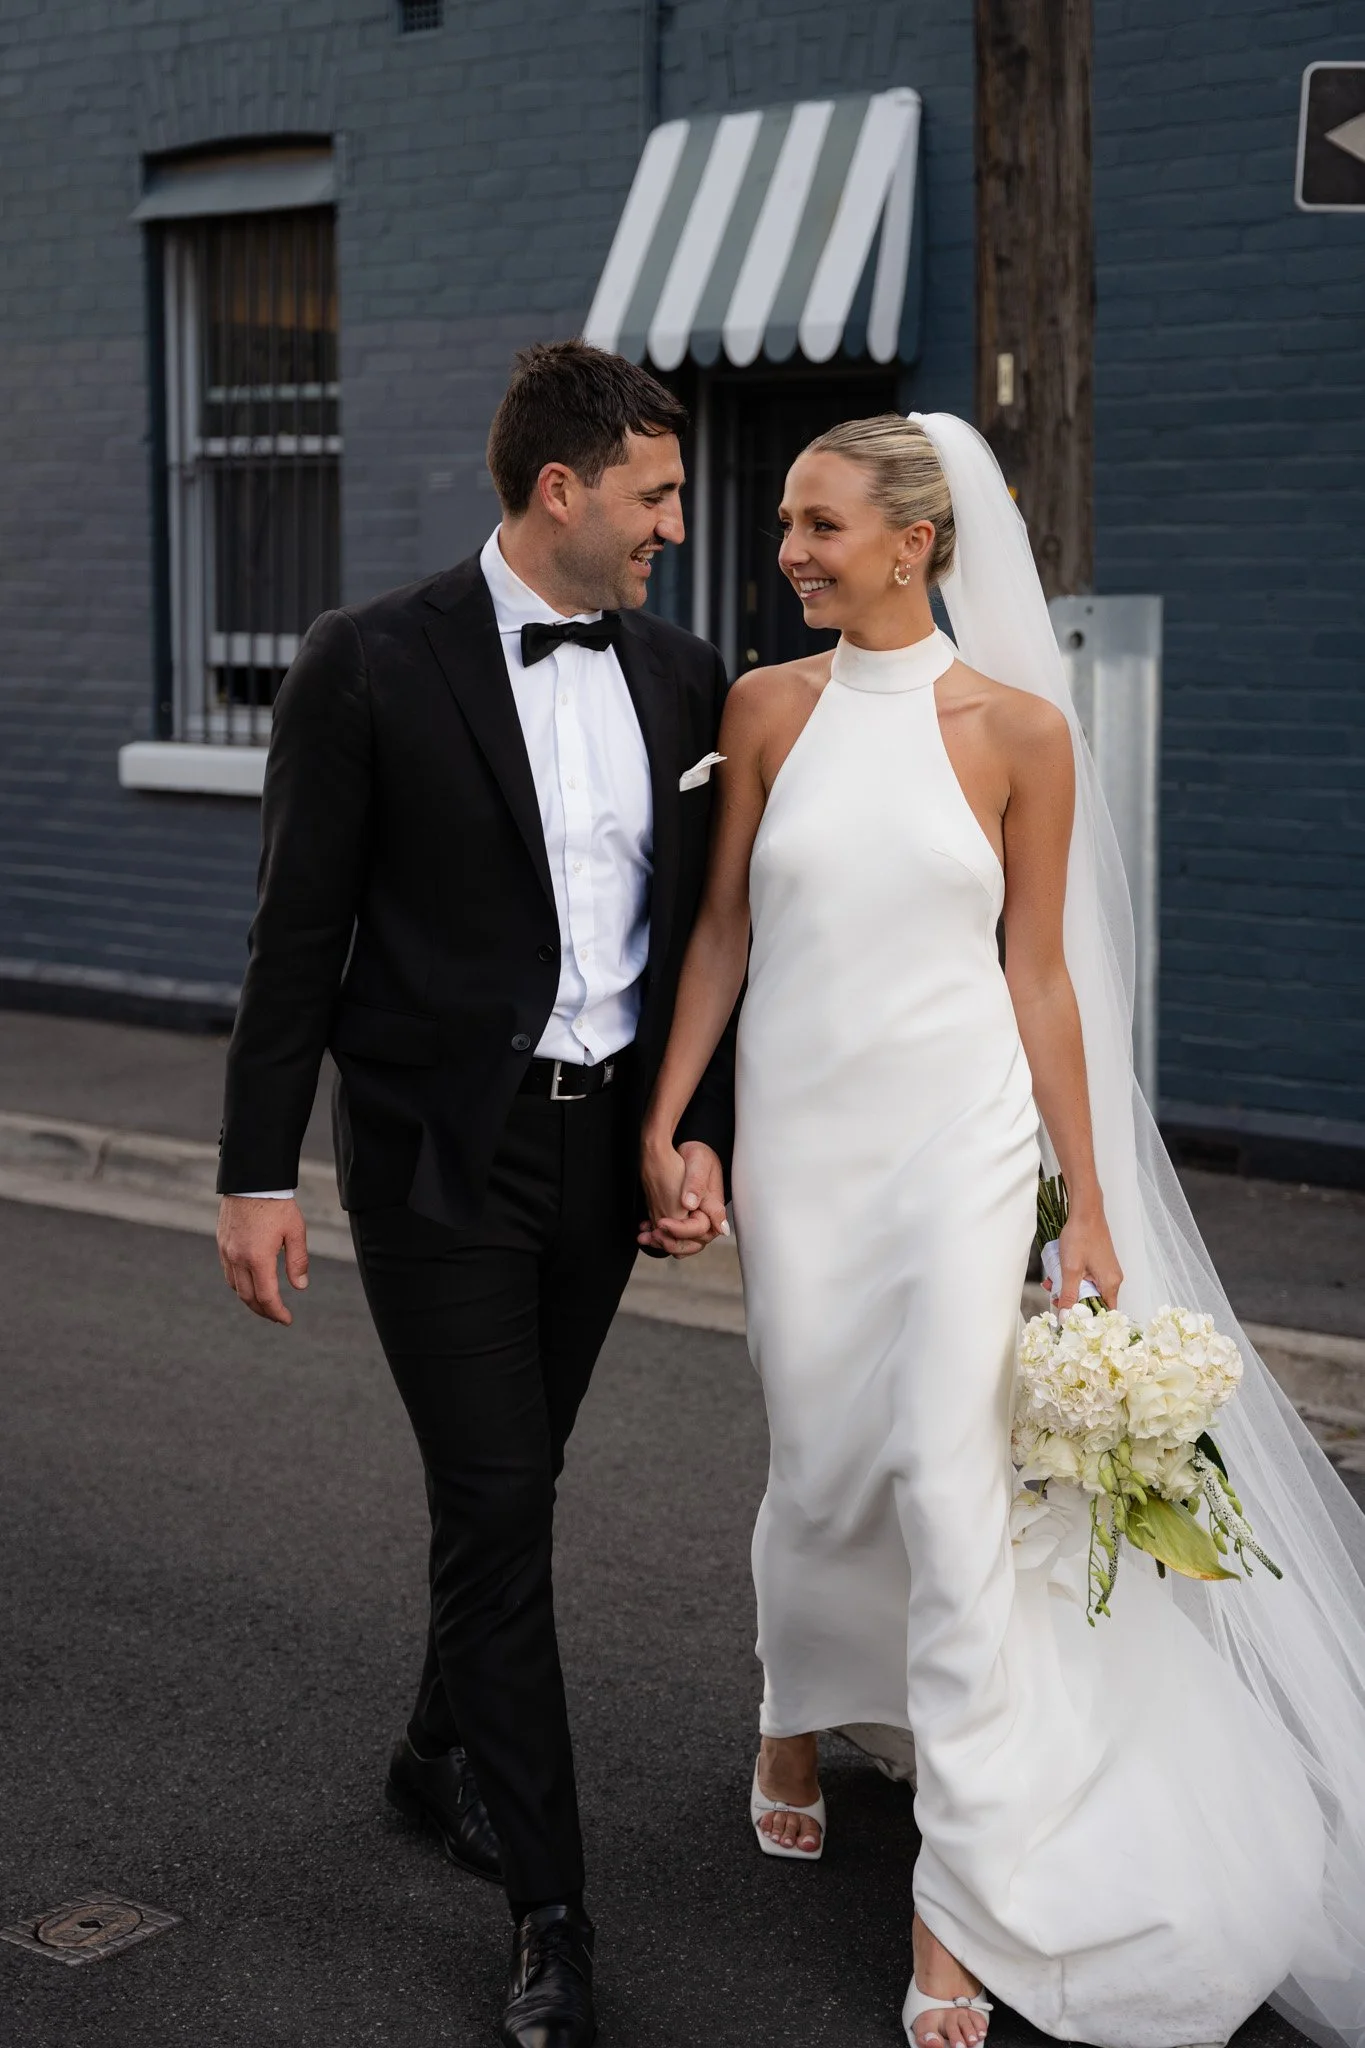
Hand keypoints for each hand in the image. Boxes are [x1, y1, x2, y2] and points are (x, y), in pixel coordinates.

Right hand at [217, 1196, 309, 1324]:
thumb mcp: (295, 1231)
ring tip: (265, 1305)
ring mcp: (227, 1251)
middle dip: (263, 1311)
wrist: (251, 1180)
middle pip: (247, 1297)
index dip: (277, 1312)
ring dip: (249, 1300)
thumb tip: (300, 1287)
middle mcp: (238, 1258)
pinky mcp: (222, 1243)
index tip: (287, 1320)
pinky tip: (250, 1284)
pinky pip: (228, 1273)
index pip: (266, 1296)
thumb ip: (297, 1261)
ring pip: (235, 1287)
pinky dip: (239, 1285)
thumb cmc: (277, 1203)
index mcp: (258, 1257)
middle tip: (277, 1317)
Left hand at [639, 1138, 727, 1258]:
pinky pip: (673, 1237)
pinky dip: (659, 1237)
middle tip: (653, 1235)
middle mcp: (705, 1217)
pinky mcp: (682, 1218)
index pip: (699, 1229)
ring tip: (644, 1237)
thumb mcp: (699, 1163)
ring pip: (681, 1244)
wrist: (690, 1151)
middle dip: (671, 1243)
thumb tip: (691, 1204)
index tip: (662, 1223)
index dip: (680, 1230)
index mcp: (712, 1206)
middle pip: (692, 1244)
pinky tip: (645, 1231)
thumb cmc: (698, 1154)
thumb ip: (697, 1185)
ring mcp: (693, 1220)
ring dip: (662, 1243)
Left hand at [1051, 1204, 1122, 1310]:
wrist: (1085, 1211)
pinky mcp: (1098, 1263)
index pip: (1104, 1313)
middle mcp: (1112, 1279)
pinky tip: (1057, 1272)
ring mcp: (1106, 1270)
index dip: (1087, 1319)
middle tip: (1055, 1297)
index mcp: (1111, 1284)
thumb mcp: (1070, 1270)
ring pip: (1086, 1289)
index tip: (1070, 1321)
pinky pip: (1085, 1278)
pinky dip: (1071, 1278)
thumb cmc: (1081, 1237)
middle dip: (1072, 1300)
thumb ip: (1068, 1295)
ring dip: (1068, 1288)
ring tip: (1052, 1282)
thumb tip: (1065, 1318)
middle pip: (1093, 1301)